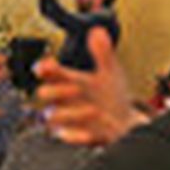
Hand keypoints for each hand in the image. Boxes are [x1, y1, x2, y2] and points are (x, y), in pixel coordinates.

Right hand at [34, 28, 145, 147]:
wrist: (125, 122)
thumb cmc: (111, 97)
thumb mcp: (110, 72)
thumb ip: (102, 53)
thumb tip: (98, 31)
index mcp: (68, 81)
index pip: (48, 72)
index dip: (44, 68)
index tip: (48, 65)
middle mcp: (64, 99)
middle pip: (44, 94)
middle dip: (56, 90)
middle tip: (76, 88)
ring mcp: (69, 118)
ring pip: (52, 117)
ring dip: (71, 113)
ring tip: (95, 111)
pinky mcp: (78, 136)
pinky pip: (68, 137)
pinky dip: (75, 135)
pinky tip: (89, 132)